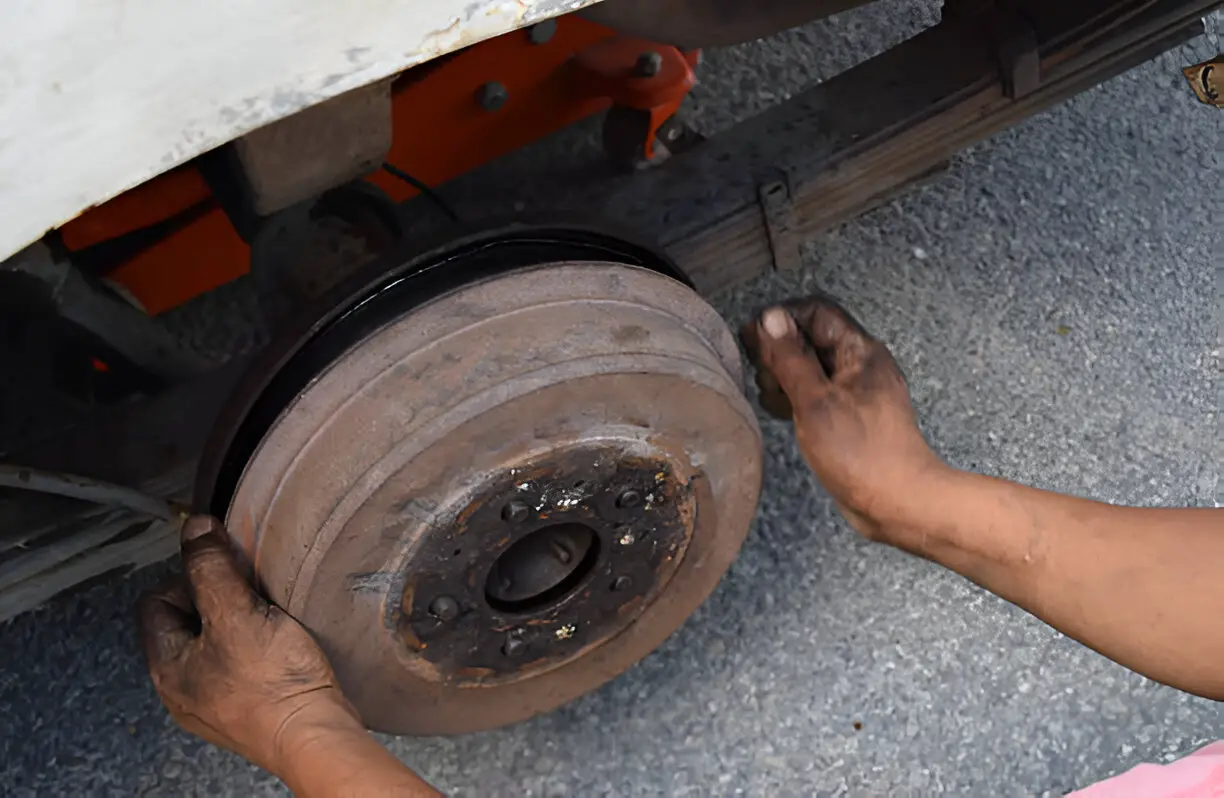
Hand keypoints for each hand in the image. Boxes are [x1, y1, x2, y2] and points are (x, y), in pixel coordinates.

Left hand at [138, 516, 362, 777]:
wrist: (315, 736)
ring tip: (270, 619)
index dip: (188, 578)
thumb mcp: (237, 613)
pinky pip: (239, 667)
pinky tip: (280, 646)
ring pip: (215, 644)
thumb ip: (211, 568)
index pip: (156, 602)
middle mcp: (182, 690)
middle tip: (251, 595)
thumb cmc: (273, 683)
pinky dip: (256, 649)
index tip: (226, 574)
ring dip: (239, 623)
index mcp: (167, 667)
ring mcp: (213, 705)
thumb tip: (193, 527)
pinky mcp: (245, 710)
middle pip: (186, 623)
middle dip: (217, 600)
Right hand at [742, 295, 949, 543]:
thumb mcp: (815, 401)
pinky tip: (785, 417)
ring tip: (777, 402)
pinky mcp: (847, 416)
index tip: (754, 340)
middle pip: (809, 338)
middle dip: (780, 354)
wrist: (897, 502)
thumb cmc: (861, 453)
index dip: (781, 320)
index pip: (815, 312)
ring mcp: (854, 392)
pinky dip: (795, 400)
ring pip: (808, 368)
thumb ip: (790, 358)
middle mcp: (859, 365)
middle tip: (766, 379)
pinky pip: (815, 394)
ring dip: (784, 379)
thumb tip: (770, 318)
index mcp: (859, 351)